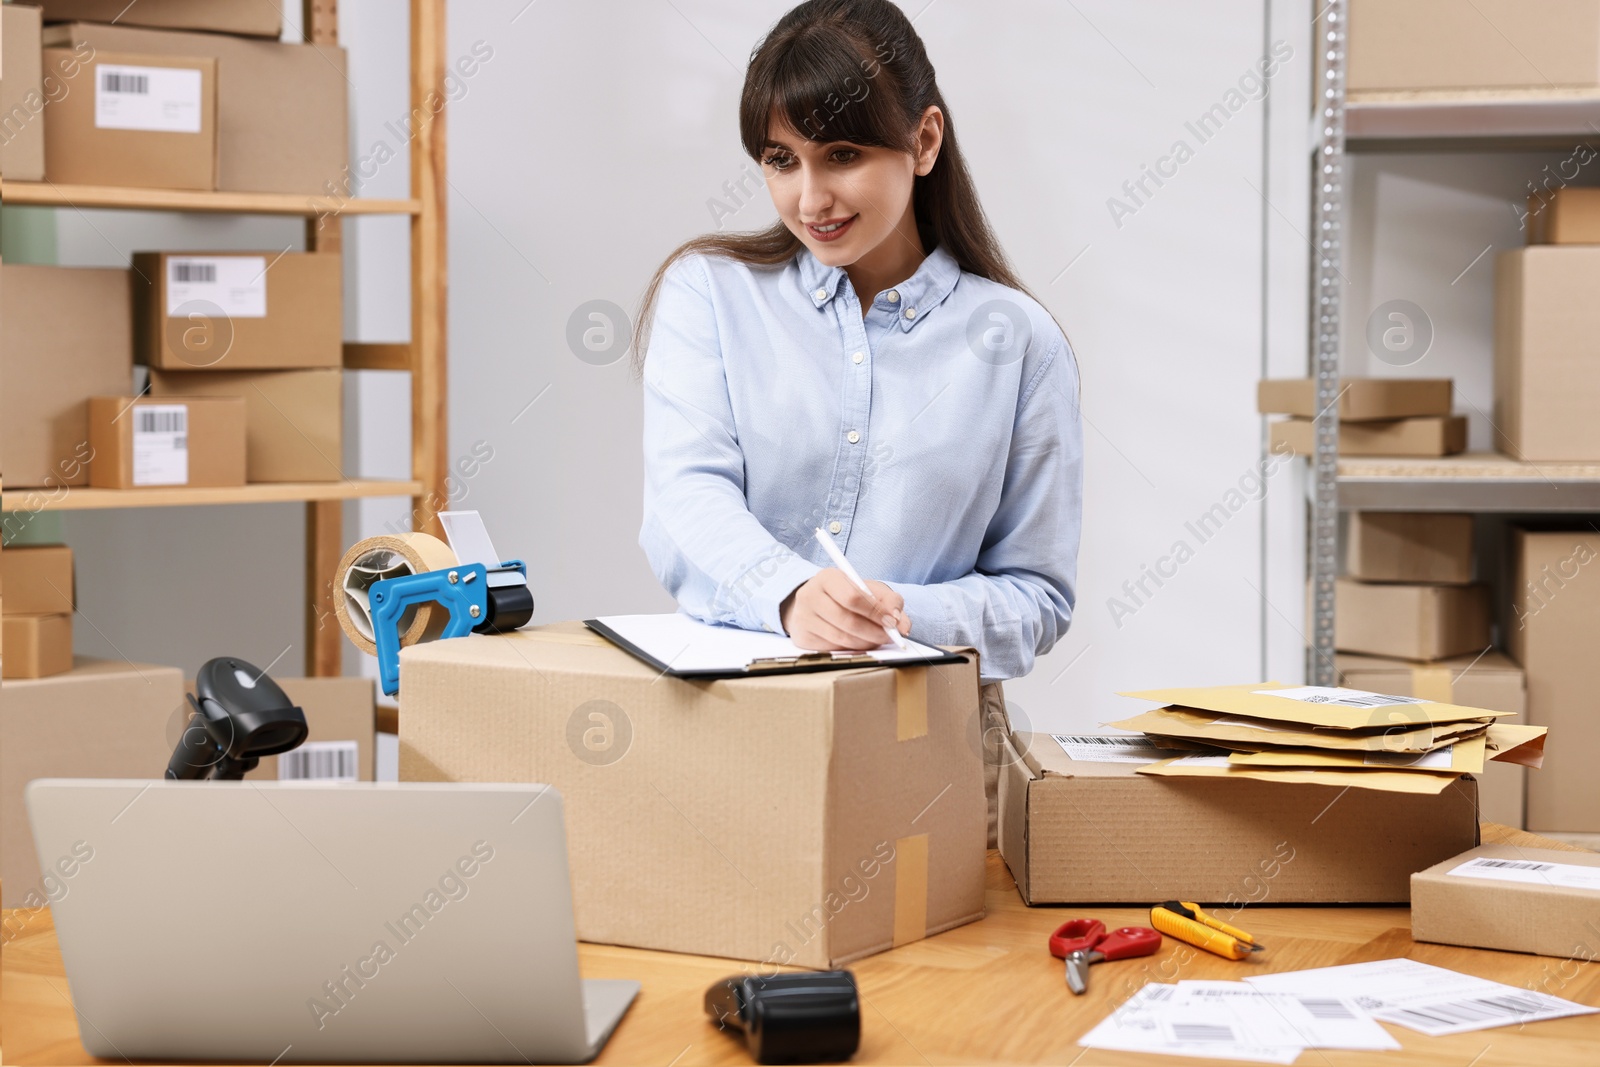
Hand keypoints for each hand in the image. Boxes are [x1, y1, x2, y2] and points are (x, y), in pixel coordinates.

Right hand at [779, 569, 911, 650]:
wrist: (817, 603)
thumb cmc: (848, 595)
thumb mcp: (870, 590)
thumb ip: (891, 602)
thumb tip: (903, 625)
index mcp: (827, 577)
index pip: (853, 597)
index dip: (875, 612)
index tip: (892, 622)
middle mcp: (810, 595)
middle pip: (847, 620)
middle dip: (873, 632)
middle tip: (889, 636)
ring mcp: (803, 618)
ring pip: (841, 638)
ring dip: (865, 643)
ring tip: (877, 640)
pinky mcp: (802, 637)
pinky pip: (833, 649)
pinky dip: (851, 649)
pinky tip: (859, 643)